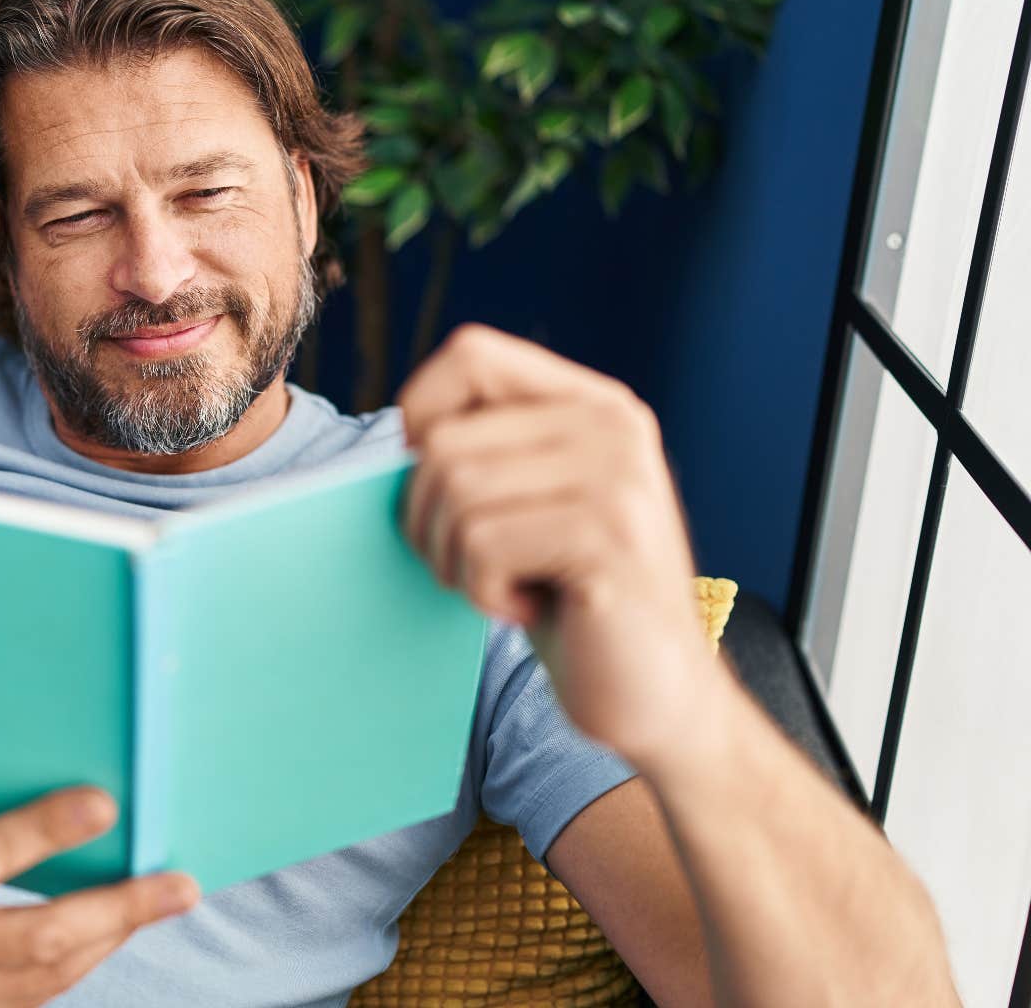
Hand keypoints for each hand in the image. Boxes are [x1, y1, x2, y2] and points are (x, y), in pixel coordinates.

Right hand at [0, 786, 198, 1006]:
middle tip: (180, 886)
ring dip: (110, 936)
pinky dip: (77, 963)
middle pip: (42, 937)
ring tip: (158, 902)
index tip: (106, 805)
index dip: (48, 830)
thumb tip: (61, 800)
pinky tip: (106, 933)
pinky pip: (36, 1002)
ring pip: (51, 979)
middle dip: (120, 910)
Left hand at [395, 324, 717, 764]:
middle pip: (443, 442)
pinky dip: (482, 592)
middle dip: (424, 518)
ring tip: (503, 587)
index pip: (472, 354)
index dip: (421, 415)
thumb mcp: (529, 506)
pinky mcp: (609, 539)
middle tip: (469, 566)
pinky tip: (531, 609)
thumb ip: (484, 452)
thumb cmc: (572, 602)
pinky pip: (482, 546)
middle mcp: (613, 426)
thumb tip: (392, 440)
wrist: (659, 697)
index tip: (430, 483)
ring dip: (453, 560)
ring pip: (453, 492)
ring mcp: (618, 479)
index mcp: (594, 404)